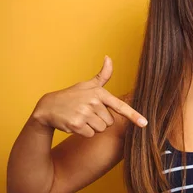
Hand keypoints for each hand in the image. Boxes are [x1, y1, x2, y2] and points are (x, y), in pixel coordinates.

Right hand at [32, 56, 147, 136]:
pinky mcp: (76, 124)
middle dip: (100, 120)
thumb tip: (109, 57)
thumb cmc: (72, 96)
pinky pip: (91, 134)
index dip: (133, 115)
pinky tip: (75, 123)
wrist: (48, 107)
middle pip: (110, 122)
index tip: (144, 123)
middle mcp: (93, 102)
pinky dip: (84, 132)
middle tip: (87, 113)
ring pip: (101, 129)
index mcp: (99, 92)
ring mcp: (84, 113)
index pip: (120, 105)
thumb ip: (102, 75)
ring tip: (81, 117)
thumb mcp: (87, 85)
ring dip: (92, 127)